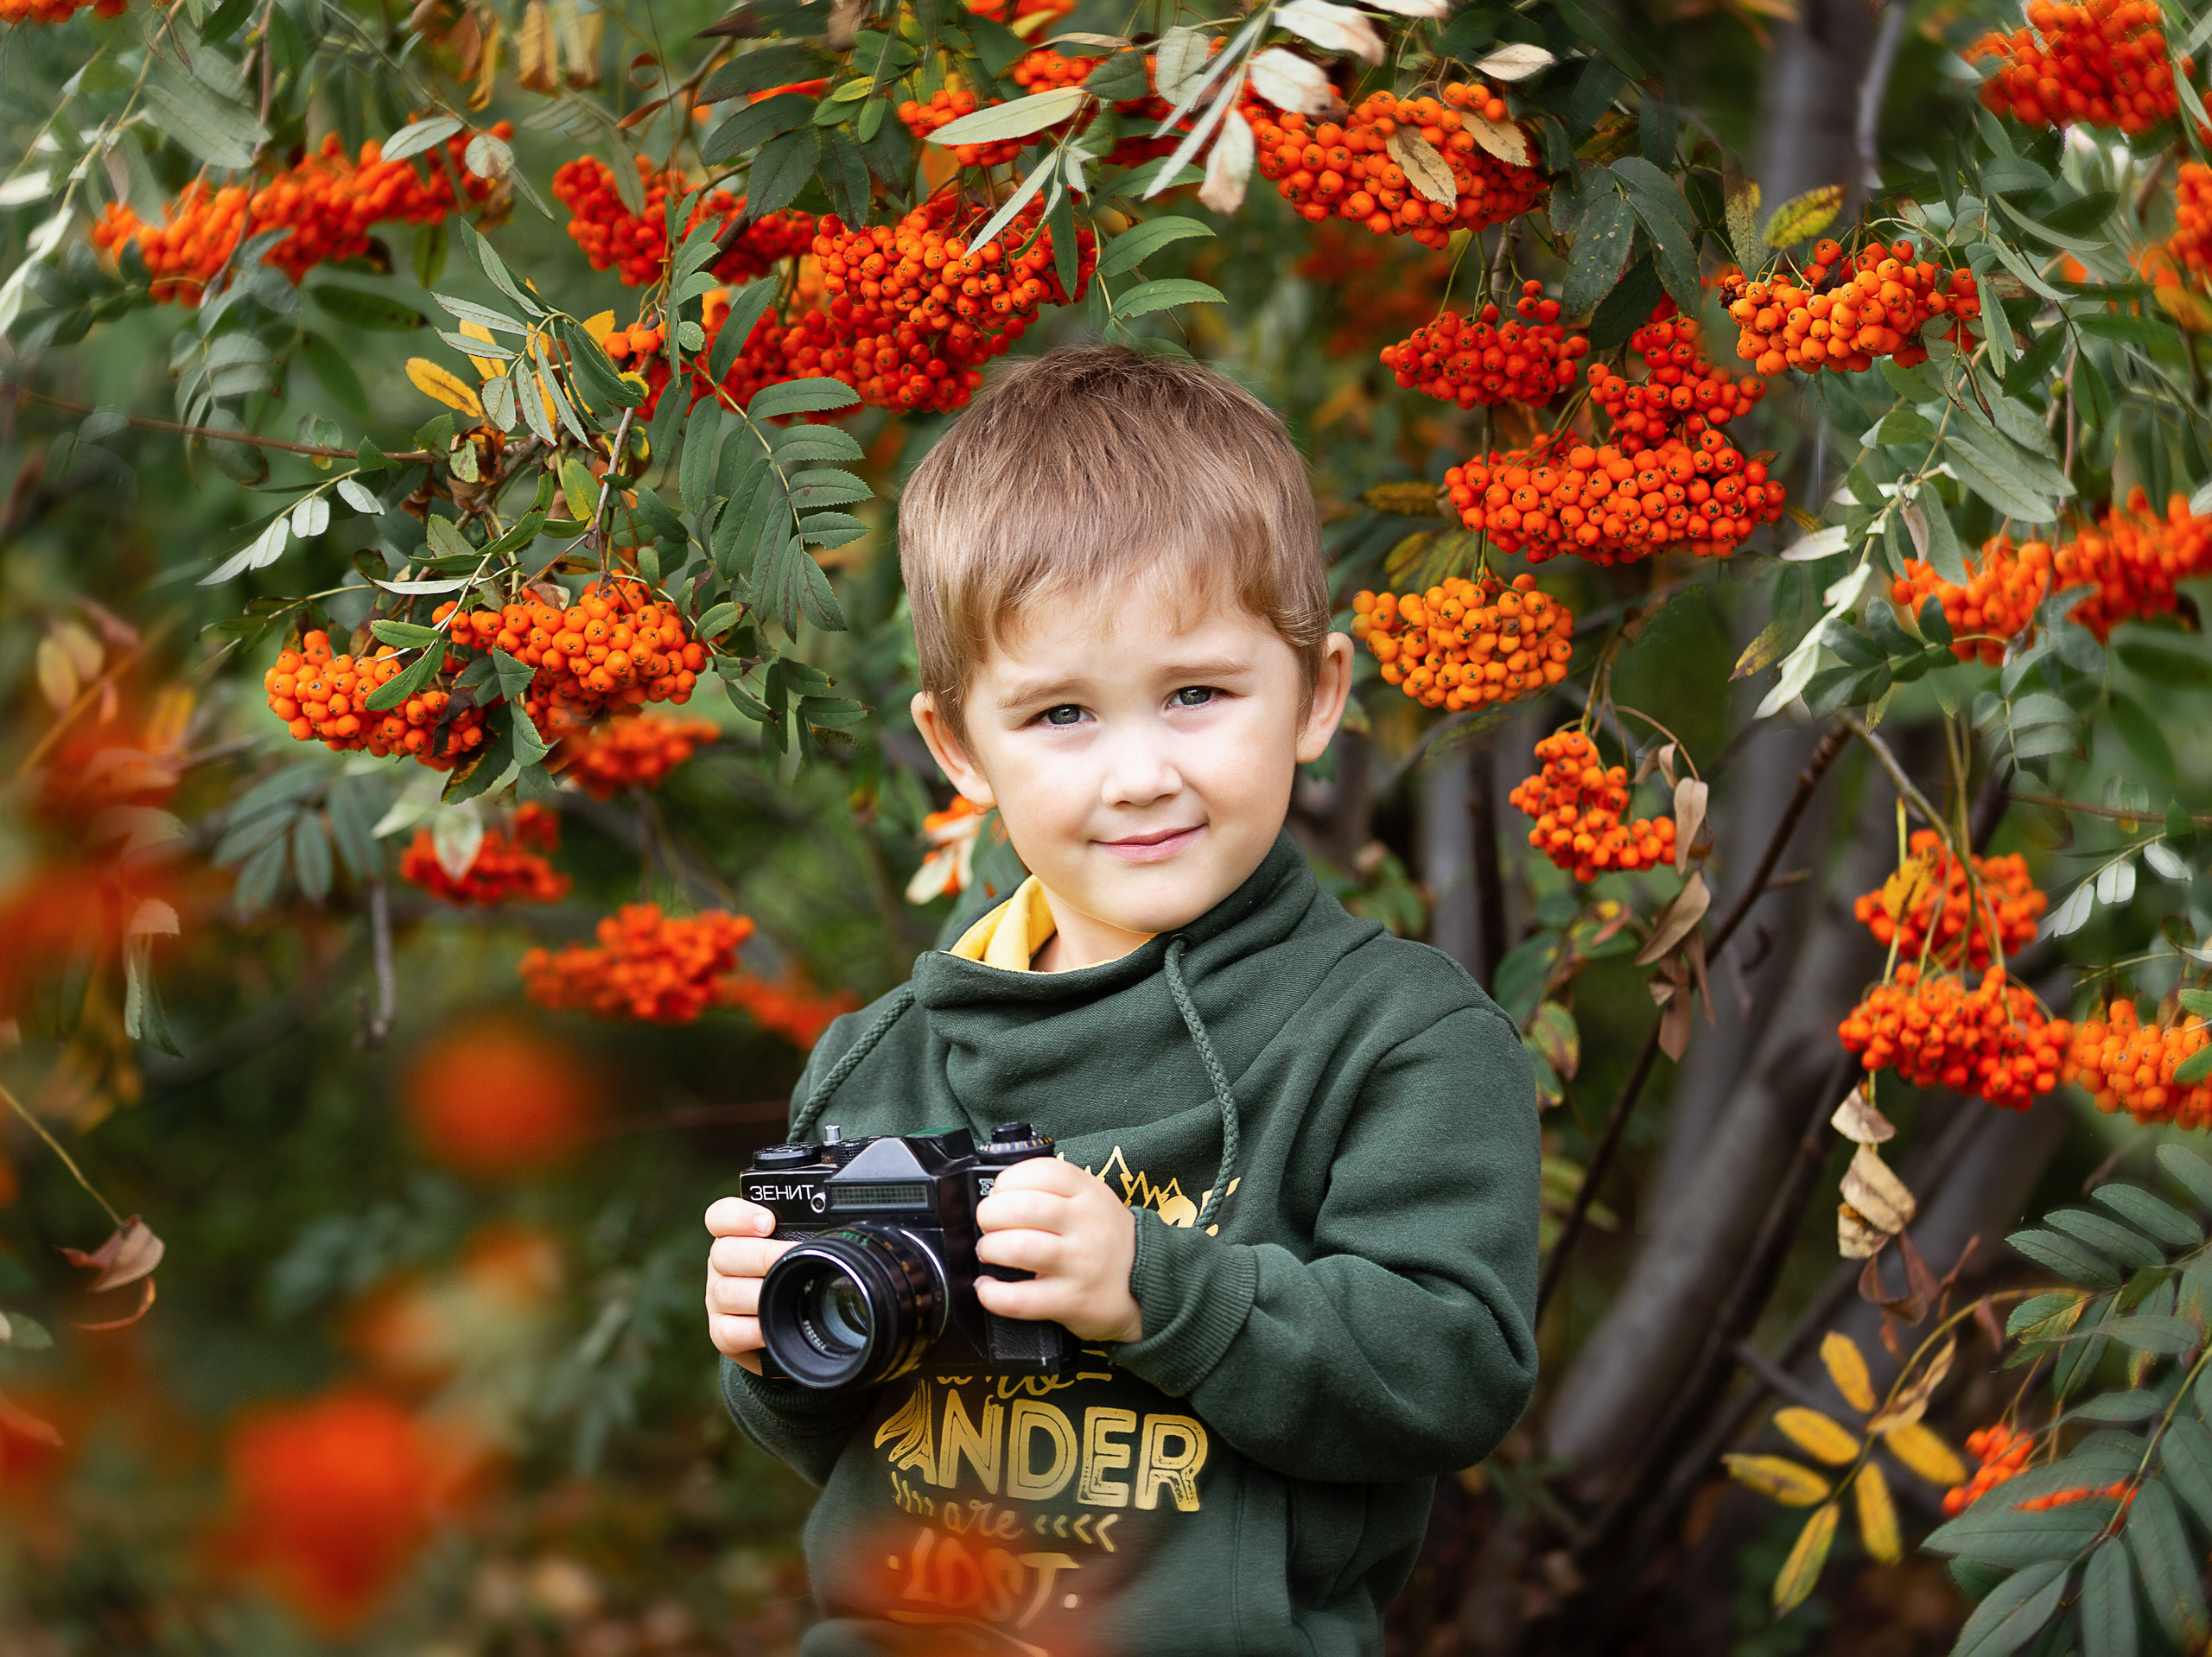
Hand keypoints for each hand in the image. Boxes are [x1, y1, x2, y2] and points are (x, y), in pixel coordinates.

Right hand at [704, 1196, 795, 1371]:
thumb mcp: (795, 1254)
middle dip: (762, 1255)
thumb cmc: (792, 1282)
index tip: (767, 1221)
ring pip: (726, 1292)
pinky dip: (752, 1329)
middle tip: (792, 1257)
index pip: (721, 1216)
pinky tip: (770, 1326)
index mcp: (737, 1238)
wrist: (780, 1330)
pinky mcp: (720, 1332)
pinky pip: (729, 1331)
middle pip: (724, 1252)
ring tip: (786, 1292)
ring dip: (759, 1293)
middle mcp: (722, 1266)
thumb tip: (844, 1230)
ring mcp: (717, 1300)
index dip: (738, 1215)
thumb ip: (805, 1237)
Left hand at [973, 1158, 1141, 1343]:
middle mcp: (1086, 1226)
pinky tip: (988, 1288)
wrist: (1150, 1285)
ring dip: (990, 1248)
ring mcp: (1080, 1264)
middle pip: (1024, 1207)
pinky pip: (1020, 1298)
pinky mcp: (1072, 1300)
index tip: (1000, 1193)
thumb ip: (1056, 1191)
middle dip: (990, 1214)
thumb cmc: (1108, 1241)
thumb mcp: (1094, 1201)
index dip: (1008, 1180)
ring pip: (1019, 1247)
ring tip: (990, 1252)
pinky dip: (993, 1293)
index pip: (1042, 1172)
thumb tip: (999, 1194)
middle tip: (988, 1224)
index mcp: (1089, 1195)